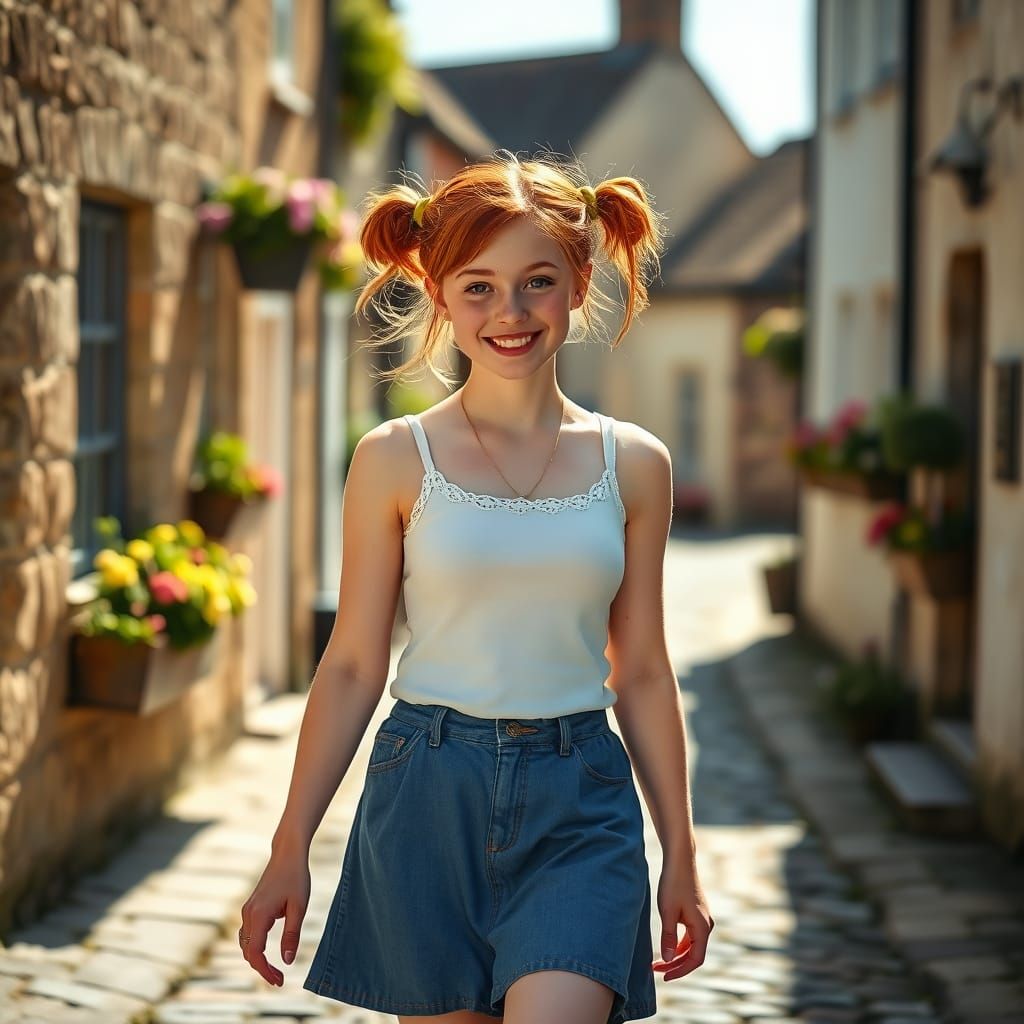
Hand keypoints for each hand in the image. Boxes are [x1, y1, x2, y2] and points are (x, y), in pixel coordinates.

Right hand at [238, 852, 310, 985]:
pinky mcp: (250, 907)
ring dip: (257, 959)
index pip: (255, 953)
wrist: (287, 854)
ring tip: (275, 970)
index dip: (265, 971)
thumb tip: (288, 961)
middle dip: (262, 968)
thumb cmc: (296, 877)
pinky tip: (268, 951)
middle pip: (248, 951)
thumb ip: (292, 934)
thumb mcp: (299, 907)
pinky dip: (255, 947)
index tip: (279, 981)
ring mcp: (247, 910)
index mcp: (259, 915)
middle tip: (280, 979)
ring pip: (246, 944)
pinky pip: (248, 934)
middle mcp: (248, 914)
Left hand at [651, 859, 713, 980]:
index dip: (680, 971)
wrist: (680, 861)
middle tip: (655, 970)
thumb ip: (668, 937)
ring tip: (657, 962)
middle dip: (675, 965)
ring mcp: (703, 919)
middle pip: (693, 955)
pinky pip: (689, 937)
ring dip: (676, 956)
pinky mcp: (696, 914)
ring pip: (691, 946)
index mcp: (703, 927)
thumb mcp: (667, 912)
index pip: (695, 959)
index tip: (664, 977)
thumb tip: (667, 960)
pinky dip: (678, 945)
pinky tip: (666, 947)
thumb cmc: (673, 884)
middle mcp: (706, 925)